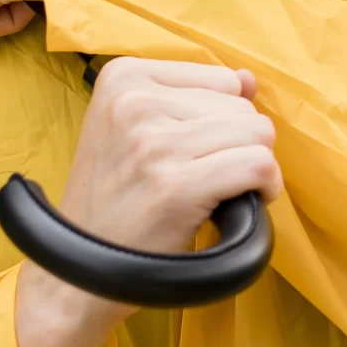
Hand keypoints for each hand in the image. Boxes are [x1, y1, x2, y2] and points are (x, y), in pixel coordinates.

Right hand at [55, 57, 282, 256]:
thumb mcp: (134, 131)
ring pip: (257, 132)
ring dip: (254, 165)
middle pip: (243, 106)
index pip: (223, 79)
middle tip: (206, 177)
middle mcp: (134, 102)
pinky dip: (265, 185)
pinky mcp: (175, 185)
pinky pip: (258, 165)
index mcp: (122, 77)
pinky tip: (243, 202)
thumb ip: (194, 98)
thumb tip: (249, 79)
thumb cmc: (114, 200)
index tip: (198, 151)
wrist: (81, 270)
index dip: (223, 120)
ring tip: (220, 189)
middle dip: (239, 144)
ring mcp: (153, 143)